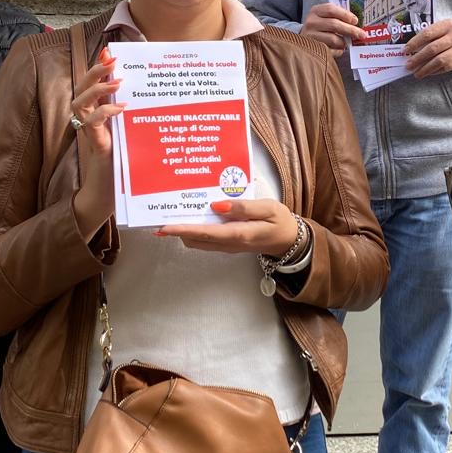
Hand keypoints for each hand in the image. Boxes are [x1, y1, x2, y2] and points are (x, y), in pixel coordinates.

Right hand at [70, 53, 122, 239]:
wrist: (114, 197)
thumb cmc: (126, 165)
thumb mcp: (134, 135)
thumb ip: (138, 117)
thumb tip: (155, 97)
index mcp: (99, 115)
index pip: (94, 85)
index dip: (99, 68)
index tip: (110, 52)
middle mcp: (91, 121)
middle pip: (82, 88)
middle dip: (95, 71)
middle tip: (110, 60)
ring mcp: (91, 133)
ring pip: (80, 103)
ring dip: (96, 89)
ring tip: (115, 82)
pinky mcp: (96, 146)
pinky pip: (91, 125)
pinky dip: (104, 113)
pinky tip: (120, 108)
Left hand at [157, 199, 299, 254]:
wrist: (290, 241)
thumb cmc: (280, 221)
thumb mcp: (268, 208)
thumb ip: (243, 207)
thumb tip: (216, 206)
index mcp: (239, 234)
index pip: (205, 233)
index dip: (183, 230)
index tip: (164, 227)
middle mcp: (229, 244)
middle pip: (196, 240)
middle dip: (177, 230)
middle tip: (161, 214)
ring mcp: (227, 246)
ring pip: (198, 242)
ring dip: (184, 230)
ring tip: (173, 212)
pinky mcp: (227, 244)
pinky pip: (205, 239)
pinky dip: (195, 230)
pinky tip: (192, 216)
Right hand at [301, 2, 362, 53]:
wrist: (304, 39)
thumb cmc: (320, 27)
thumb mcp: (325, 17)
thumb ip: (338, 17)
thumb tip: (356, 24)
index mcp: (316, 11)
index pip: (331, 9)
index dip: (345, 15)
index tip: (356, 21)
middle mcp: (311, 22)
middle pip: (334, 24)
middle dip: (350, 30)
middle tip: (361, 34)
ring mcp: (310, 36)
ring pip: (333, 39)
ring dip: (343, 42)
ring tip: (346, 43)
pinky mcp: (312, 48)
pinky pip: (330, 51)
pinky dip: (338, 51)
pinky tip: (339, 49)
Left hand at [406, 20, 451, 78]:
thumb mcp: (447, 26)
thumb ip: (433, 33)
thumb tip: (414, 46)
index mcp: (447, 25)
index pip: (427, 34)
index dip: (415, 42)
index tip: (405, 50)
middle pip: (432, 49)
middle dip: (418, 58)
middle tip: (409, 64)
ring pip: (439, 61)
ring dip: (426, 68)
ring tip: (416, 73)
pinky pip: (446, 68)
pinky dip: (435, 71)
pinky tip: (428, 73)